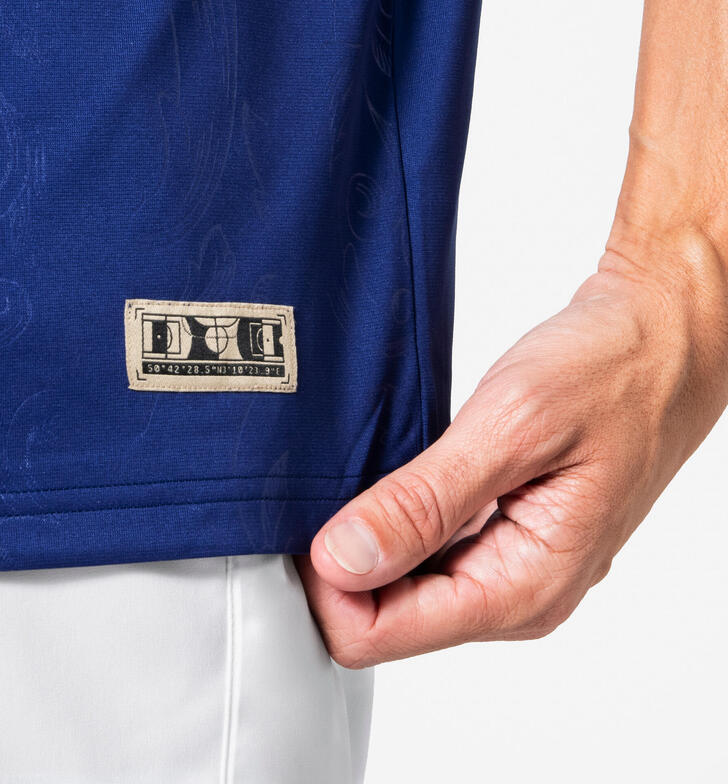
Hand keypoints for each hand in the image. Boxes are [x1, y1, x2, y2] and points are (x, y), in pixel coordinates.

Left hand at [298, 243, 727, 666]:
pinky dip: (393, 516)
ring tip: (365, 471)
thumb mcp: (510, 429)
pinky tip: (392, 473)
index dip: (329, 582)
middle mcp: (515, 592)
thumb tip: (344, 559)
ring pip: (399, 584)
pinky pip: (423, 548)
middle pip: (382, 616)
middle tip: (330, 483)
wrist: (660, 338)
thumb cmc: (609, 373)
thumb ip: (425, 503)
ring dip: (367, 536)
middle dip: (342, 560)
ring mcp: (507, 564)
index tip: (311, 516)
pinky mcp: (499, 533)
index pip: (378, 634)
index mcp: (522, 587)